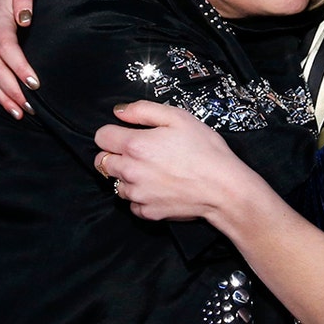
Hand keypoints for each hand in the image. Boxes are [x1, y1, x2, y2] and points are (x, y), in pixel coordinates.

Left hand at [92, 101, 246, 221]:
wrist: (223, 188)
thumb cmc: (205, 151)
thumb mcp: (178, 117)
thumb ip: (143, 110)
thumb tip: (120, 111)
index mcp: (135, 145)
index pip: (101, 137)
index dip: (113, 132)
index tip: (126, 134)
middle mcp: (130, 171)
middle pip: (102, 162)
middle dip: (115, 154)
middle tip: (139, 152)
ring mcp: (137, 194)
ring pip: (116, 184)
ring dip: (127, 177)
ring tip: (152, 171)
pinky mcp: (147, 212)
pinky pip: (132, 204)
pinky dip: (140, 196)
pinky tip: (158, 187)